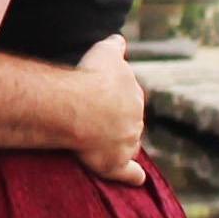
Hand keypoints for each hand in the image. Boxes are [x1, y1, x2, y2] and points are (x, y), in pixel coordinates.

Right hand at [71, 33, 148, 184]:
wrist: (80, 106)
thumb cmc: (90, 78)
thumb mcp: (105, 52)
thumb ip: (114, 46)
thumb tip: (119, 39)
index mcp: (133, 95)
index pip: (128, 97)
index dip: (114, 98)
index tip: (102, 98)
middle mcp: (135, 121)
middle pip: (129, 123)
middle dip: (117, 121)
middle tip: (96, 120)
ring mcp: (126, 143)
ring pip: (128, 145)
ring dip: (121, 144)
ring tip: (102, 144)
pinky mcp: (114, 164)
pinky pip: (127, 173)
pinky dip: (133, 176)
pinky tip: (138, 179)